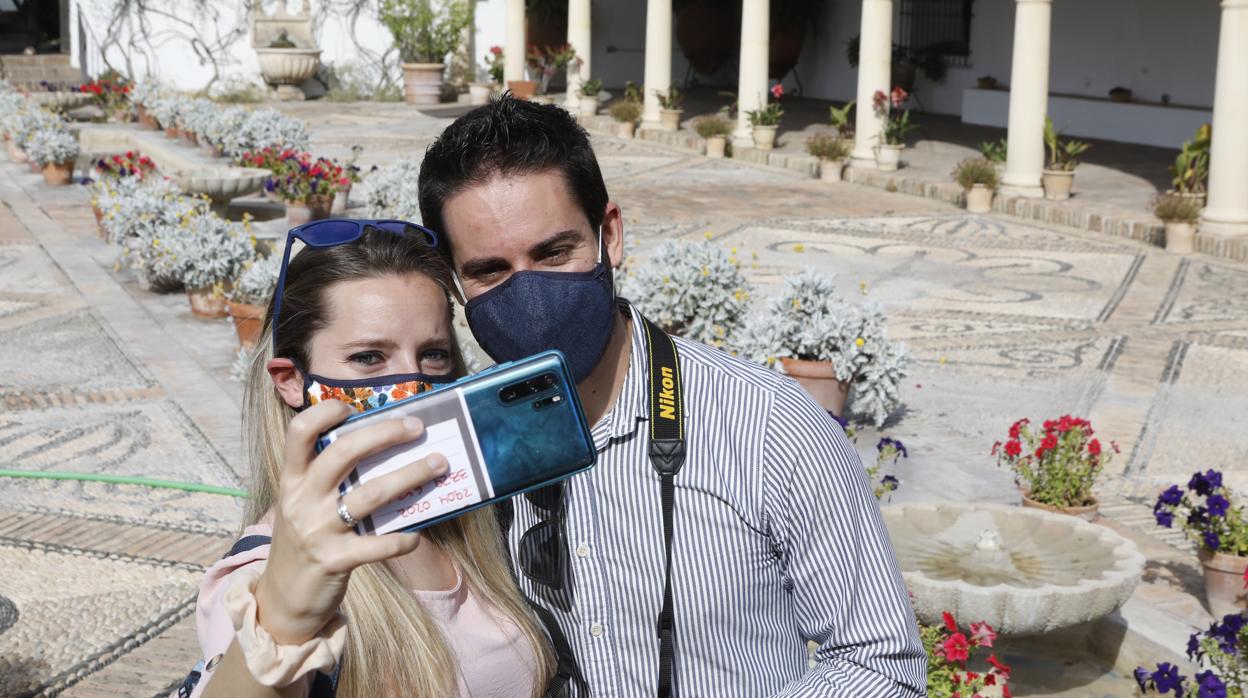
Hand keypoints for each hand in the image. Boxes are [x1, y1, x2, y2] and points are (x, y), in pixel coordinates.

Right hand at [255, 400, 448, 643]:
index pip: (298, 433)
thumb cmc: (304, 542)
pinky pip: (377, 545)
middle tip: (417, 428)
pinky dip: (402, 538)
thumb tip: (383, 448)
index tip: (350, 406)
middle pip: (342, 453)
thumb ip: (329, 480)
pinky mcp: (333, 561)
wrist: (281, 601)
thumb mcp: (304, 505)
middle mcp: (301, 500)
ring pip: (370, 494)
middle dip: (384, 434)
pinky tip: (417, 534)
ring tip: (437, 465)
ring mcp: (316, 530)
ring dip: (410, 476)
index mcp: (292, 480)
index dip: (322, 413)